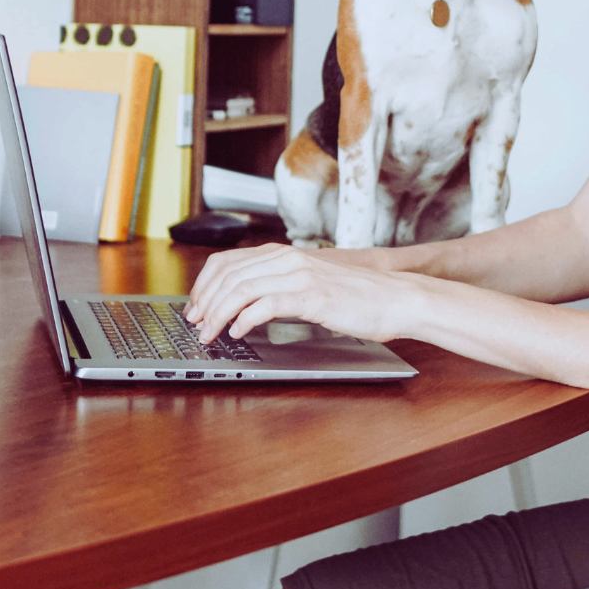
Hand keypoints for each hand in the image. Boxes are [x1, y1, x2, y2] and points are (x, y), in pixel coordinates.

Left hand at [184, 241, 418, 343]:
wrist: (394, 298)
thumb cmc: (355, 296)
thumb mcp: (308, 283)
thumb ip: (279, 286)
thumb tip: (246, 304)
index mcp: (283, 254)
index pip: (226, 262)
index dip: (203, 286)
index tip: (194, 307)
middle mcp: (287, 260)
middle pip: (227, 275)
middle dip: (204, 302)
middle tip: (195, 325)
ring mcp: (299, 276)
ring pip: (241, 289)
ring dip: (218, 314)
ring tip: (209, 334)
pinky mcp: (311, 296)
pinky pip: (266, 305)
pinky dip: (245, 320)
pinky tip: (238, 333)